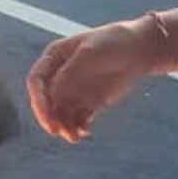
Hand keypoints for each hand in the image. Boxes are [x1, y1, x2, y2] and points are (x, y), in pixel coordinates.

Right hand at [26, 18, 163, 142]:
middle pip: (46, 101)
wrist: (141, 49)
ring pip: (61, 113)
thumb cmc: (114, 42)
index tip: (46, 114)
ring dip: (63, 126)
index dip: (38, 99)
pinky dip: (78, 127)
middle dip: (49, 117)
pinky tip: (85, 131)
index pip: (36, 81)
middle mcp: (61, 75)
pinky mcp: (90, 102)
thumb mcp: (90, 53)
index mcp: (55, 57)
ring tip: (74, 136)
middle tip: (56, 131)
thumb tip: (52, 94)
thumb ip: (69, 73)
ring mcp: (75, 90)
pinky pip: (78, 119)